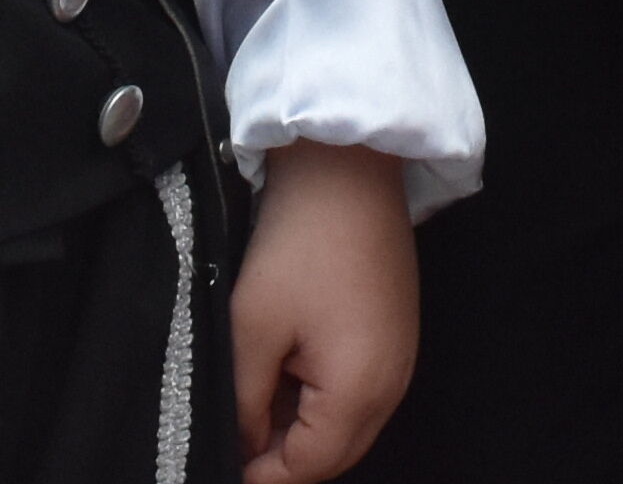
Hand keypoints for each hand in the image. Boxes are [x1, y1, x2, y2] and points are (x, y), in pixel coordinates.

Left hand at [228, 144, 415, 483]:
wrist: (347, 170)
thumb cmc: (298, 245)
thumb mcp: (253, 328)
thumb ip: (247, 402)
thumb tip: (245, 444)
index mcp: (361, 392)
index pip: (310, 468)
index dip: (262, 478)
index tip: (223, 469)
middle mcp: (392, 386)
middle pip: (336, 454)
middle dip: (285, 459)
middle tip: (235, 446)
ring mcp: (400, 360)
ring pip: (348, 426)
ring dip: (303, 429)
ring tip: (253, 409)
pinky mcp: (395, 336)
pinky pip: (359, 392)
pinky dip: (323, 399)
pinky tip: (286, 374)